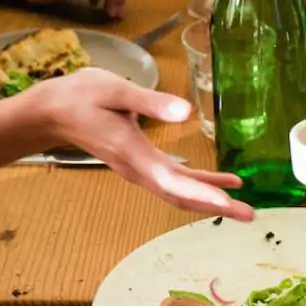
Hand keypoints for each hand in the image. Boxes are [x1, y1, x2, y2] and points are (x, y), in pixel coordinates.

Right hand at [31, 68, 249, 219]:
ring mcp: (142, 170)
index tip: (226, 202)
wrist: (56, 112)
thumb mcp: (115, 90)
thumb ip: (151, 102)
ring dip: (213, 201)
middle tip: (249, 215)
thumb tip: (186, 112)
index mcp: (133, 154)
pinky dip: (202, 184)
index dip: (200, 193)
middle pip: (182, 196)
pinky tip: (226, 183)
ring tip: (244, 208)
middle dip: (216, 206)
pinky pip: (177, 181)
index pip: (171, 182)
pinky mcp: (145, 165)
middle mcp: (139, 170)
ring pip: (182, 193)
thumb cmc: (82, 96)